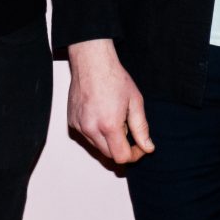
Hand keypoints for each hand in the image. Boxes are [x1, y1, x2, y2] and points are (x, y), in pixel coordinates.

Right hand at [66, 39, 154, 166]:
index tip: (140, 146)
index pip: (121, 157)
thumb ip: (141, 128)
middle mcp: (91, 128)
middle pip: (108, 155)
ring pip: (97, 147)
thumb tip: (148, 147)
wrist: (92, 62)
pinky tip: (101, 115)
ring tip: (114, 118)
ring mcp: (79, 126)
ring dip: (108, 140)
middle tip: (129, 131)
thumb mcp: (135, 102)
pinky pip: (87, 136)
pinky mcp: (72, 122)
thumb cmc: (113, 78)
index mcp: (109, 125)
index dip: (134, 155)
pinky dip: (96, 132)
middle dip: (121, 148)